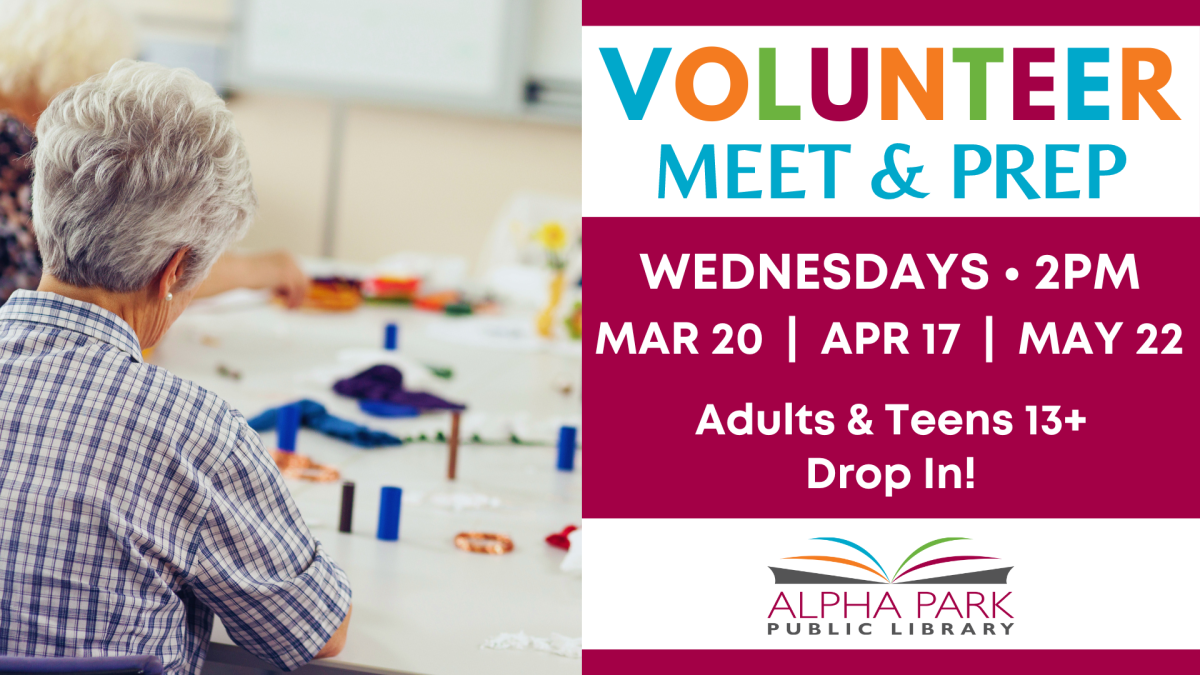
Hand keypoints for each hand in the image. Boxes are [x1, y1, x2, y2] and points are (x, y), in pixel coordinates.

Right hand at [194, 250, 310, 305]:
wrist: (237, 271)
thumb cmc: (246, 274)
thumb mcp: (267, 274)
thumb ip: (278, 279)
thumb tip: (286, 291)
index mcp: (284, 256)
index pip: (298, 273)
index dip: (296, 287)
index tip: (288, 298)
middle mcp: (289, 259)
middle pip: (303, 279)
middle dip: (299, 294)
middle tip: (291, 305)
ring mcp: (289, 267)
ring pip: (302, 286)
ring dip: (297, 299)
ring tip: (288, 308)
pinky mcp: (286, 276)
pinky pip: (296, 292)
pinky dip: (293, 301)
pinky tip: (285, 306)